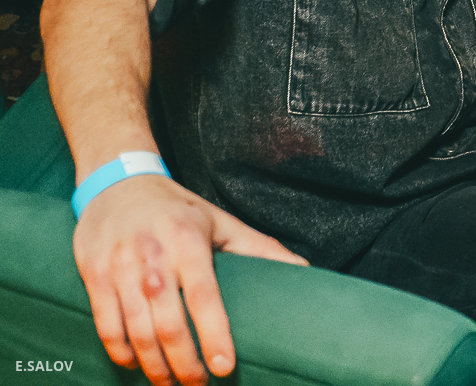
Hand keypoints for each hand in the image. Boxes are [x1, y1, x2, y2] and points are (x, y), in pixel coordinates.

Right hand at [73, 173, 307, 384]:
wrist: (117, 185)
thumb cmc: (178, 210)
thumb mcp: (221, 222)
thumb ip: (260, 248)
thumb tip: (304, 270)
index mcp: (189, 242)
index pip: (205, 297)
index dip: (214, 334)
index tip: (224, 367)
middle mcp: (153, 257)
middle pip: (168, 323)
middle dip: (183, 362)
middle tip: (198, 384)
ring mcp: (119, 268)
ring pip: (135, 330)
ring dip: (152, 365)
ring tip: (169, 383)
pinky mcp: (94, 275)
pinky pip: (105, 324)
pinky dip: (120, 351)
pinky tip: (135, 364)